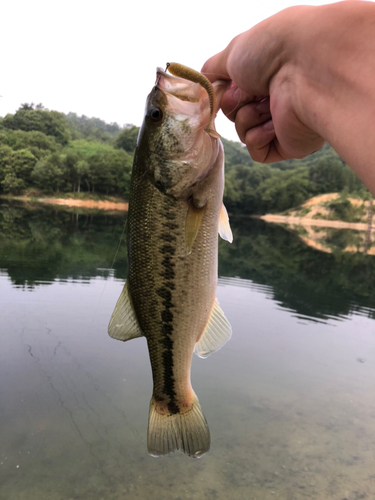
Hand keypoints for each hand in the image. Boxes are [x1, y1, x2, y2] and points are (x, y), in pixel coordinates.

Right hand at [202, 6, 325, 162]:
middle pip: (236, 114)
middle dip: (236, 103)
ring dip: (248, 117)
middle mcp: (276, 98)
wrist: (306, 69)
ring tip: (267, 104)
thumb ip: (212, 69)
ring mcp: (283, 122)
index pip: (232, 94)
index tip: (228, 84)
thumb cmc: (272, 51)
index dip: (225, 91)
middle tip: (250, 91)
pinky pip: (257, 152)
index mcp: (265, 76)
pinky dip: (257, 138)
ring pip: (244, 133)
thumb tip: (204, 85)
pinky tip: (273, 123)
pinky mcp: (289, 145)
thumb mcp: (232, 52)